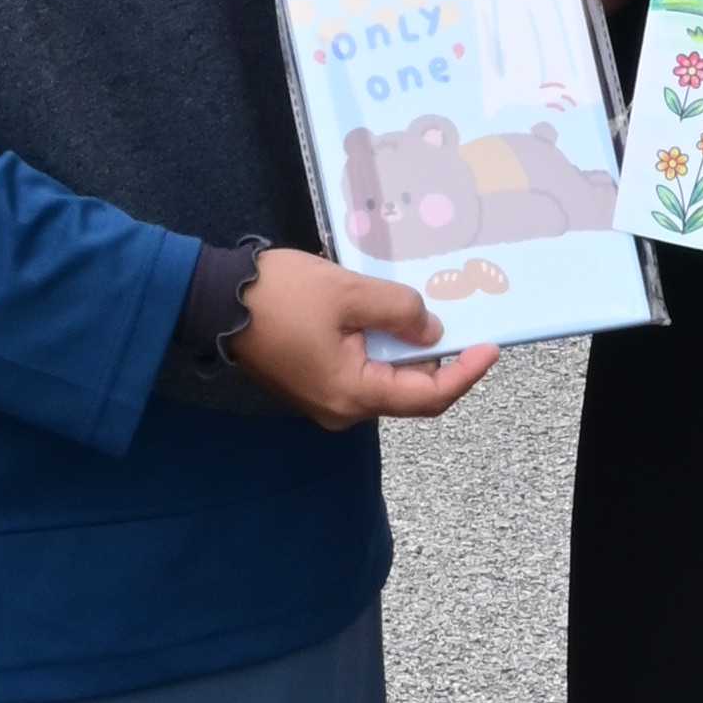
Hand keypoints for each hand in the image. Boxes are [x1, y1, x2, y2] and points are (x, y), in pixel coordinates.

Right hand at [230, 248, 496, 424]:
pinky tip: (390, 320)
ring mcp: (325, 401)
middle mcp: (342, 410)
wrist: (211, 299)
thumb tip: (433, 334)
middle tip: (464, 324)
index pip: (428, 396)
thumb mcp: (349, 293)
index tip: (491, 348)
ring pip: (384, 382)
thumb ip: (400, 312)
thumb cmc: (278, 295)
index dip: (465, 374)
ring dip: (407, 352)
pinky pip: (361, 373)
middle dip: (439, 361)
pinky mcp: (313, 385)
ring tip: (426, 315)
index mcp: (353, 394)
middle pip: (408, 393)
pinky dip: (381, 350)